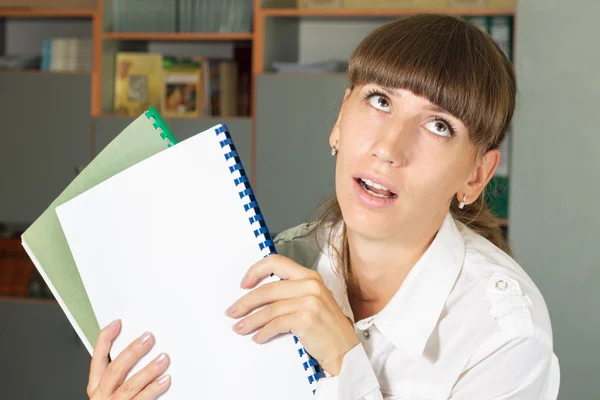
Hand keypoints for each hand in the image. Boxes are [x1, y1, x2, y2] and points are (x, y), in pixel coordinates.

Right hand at [87, 320, 170, 398]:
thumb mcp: (112, 389)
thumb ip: (122, 372)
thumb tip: (140, 345)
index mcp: (96, 387)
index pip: (97, 359)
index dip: (105, 340)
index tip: (117, 323)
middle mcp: (102, 397)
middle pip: (114, 371)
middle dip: (131, 353)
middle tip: (148, 338)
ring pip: (128, 387)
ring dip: (147, 371)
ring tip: (163, 359)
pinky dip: (153, 390)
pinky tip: (165, 381)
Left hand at [225, 254, 358, 375]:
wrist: (345, 350)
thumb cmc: (326, 327)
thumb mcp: (312, 300)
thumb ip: (291, 292)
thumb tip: (257, 297)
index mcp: (309, 276)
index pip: (276, 262)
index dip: (256, 271)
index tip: (243, 284)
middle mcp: (310, 285)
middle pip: (267, 289)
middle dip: (245, 302)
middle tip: (232, 312)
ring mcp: (309, 301)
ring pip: (269, 309)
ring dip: (250, 320)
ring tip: (239, 328)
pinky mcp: (306, 319)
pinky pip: (276, 324)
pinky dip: (263, 332)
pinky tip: (258, 337)